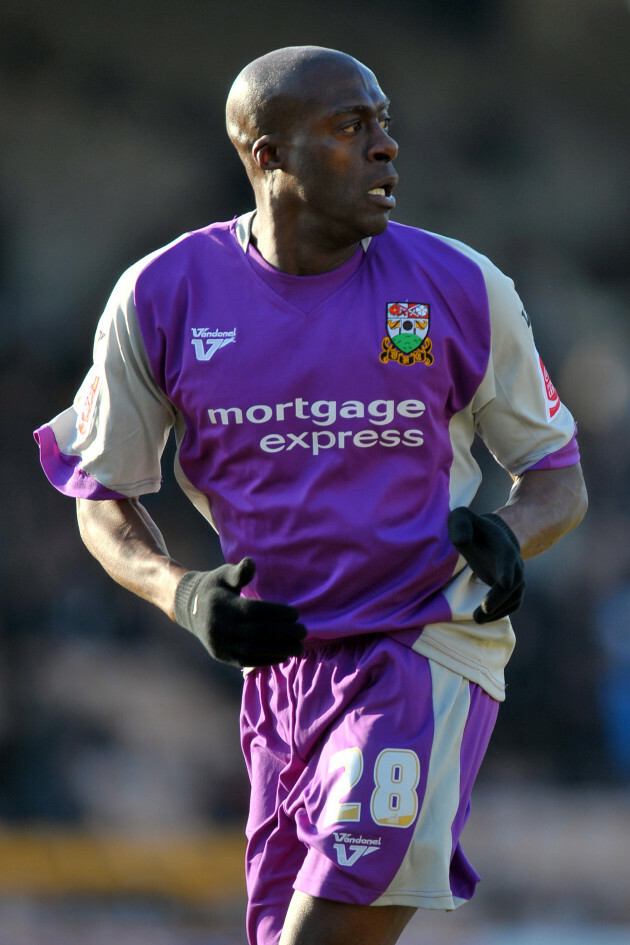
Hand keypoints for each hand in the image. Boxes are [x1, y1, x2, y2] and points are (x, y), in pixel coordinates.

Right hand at [173, 558, 305, 666]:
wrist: (188, 609)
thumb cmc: (214, 587)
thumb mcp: (223, 574)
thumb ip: (239, 572)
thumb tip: (251, 562)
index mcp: (222, 605)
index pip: (254, 611)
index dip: (276, 613)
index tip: (296, 614)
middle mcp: (220, 627)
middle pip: (256, 632)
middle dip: (283, 634)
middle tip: (304, 631)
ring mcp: (220, 644)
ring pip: (253, 650)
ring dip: (279, 650)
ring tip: (299, 648)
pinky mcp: (222, 656)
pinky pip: (246, 661)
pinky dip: (266, 660)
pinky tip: (283, 656)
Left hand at [447, 507, 524, 623]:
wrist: (490, 537)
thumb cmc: (472, 528)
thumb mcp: (462, 518)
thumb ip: (460, 525)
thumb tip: (462, 541)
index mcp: (503, 546)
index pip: (508, 558)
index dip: (506, 569)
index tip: (503, 581)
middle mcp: (514, 563)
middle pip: (515, 583)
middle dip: (500, 597)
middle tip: (484, 609)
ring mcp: (515, 577)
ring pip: (514, 597)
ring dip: (499, 609)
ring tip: (476, 618)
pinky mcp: (511, 590)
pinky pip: (511, 605)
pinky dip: (500, 614)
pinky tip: (482, 619)